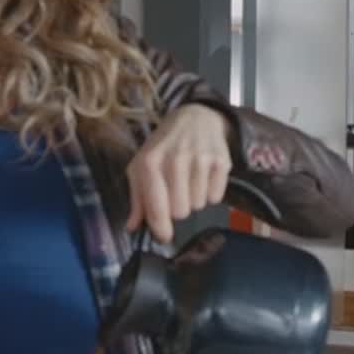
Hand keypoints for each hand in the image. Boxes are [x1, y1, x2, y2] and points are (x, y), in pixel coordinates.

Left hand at [127, 104, 232, 242]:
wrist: (196, 117)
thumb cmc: (164, 145)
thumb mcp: (142, 164)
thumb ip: (137, 197)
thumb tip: (132, 226)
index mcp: (150, 162)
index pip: (157, 207)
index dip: (160, 228)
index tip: (164, 236)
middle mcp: (176, 159)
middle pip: (180, 212)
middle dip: (178, 207)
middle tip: (176, 191)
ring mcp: (201, 159)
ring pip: (198, 205)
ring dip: (194, 198)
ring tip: (190, 179)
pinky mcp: (221, 161)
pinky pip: (215, 197)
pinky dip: (210, 192)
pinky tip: (204, 176)